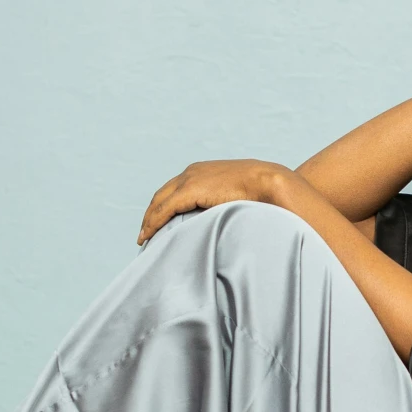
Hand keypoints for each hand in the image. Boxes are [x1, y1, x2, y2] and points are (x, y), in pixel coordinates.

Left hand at [137, 158, 292, 245]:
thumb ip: (223, 204)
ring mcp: (189, 180)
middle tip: (145, 233)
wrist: (267, 181)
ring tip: (143, 238)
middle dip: (151, 214)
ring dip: (149, 221)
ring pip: (158, 202)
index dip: (163, 206)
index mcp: (202, 172)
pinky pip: (163, 210)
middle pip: (161, 195)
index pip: (174, 189)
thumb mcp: (235, 196)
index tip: (157, 222)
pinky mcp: (188, 190)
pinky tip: (147, 235)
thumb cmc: (259, 193)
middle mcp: (191, 173)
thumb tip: (223, 221)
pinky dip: (153, 223)